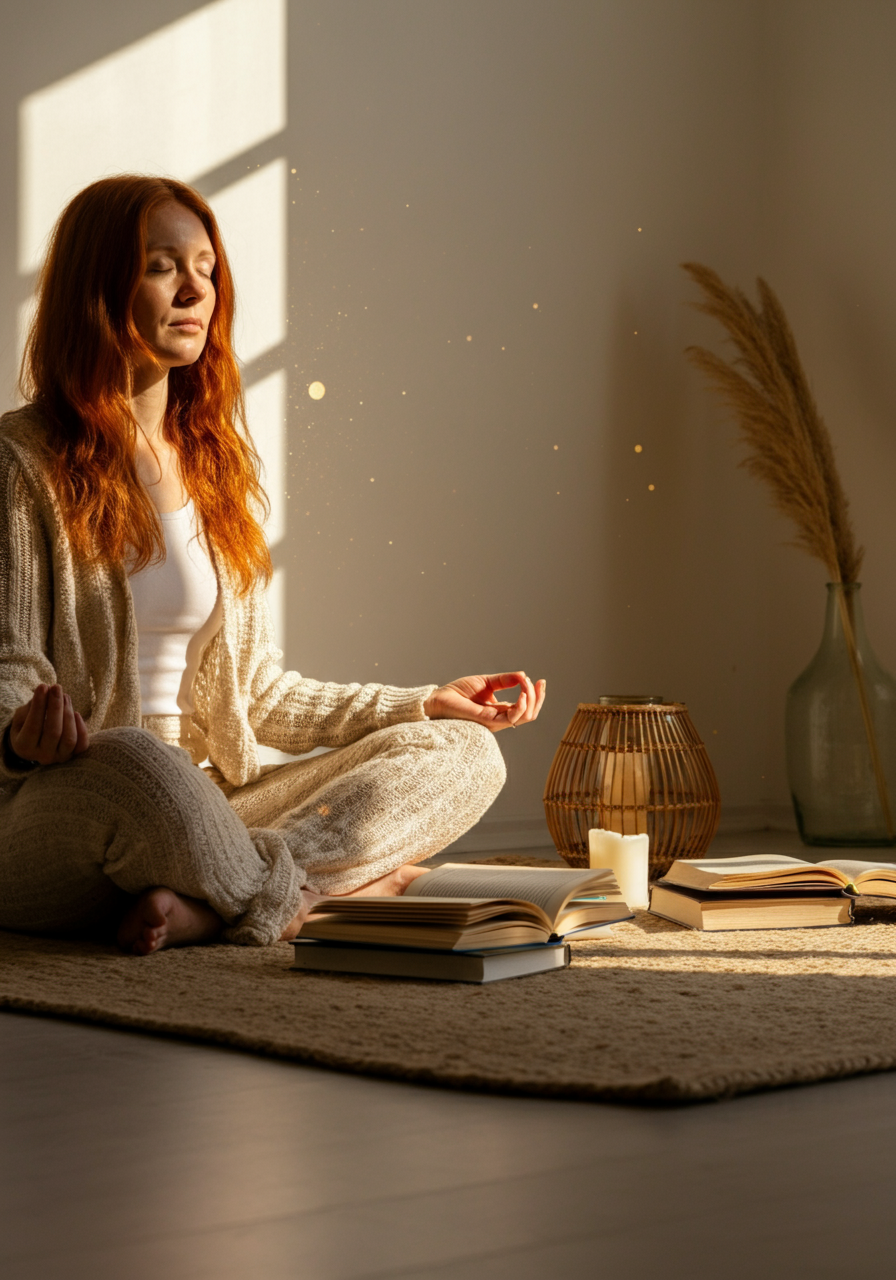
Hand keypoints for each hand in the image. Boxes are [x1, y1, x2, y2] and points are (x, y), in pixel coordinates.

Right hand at [8, 683, 89, 766]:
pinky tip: (76, 713)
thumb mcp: (21, 717)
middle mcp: (42, 756)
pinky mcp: (73, 755)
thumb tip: (46, 690)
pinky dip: (82, 728)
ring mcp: (59, 757)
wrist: (34, 744)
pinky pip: (82, 745)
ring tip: (65, 696)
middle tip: (56, 687)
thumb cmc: (26, 725)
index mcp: (24, 747)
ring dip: (68, 714)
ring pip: (69, 738)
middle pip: (53, 732)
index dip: (39, 706)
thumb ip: (31, 707)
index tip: (42, 686)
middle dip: (56, 707)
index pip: (33, 727)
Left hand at [423, 672, 545, 732]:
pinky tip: (523, 694)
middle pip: (529, 714)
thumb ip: (505, 680)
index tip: (540, 680)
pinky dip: (521, 705)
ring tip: (529, 685)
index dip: (536, 695)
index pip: (525, 708)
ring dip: (532, 700)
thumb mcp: (486, 682)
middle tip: (540, 683)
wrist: (438, 699)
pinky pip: (511, 717)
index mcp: (499, 711)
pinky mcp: (488, 720)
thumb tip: (524, 675)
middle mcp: (499, 718)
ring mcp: (495, 721)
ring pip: (524, 717)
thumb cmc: (458, 693)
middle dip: (539, 698)